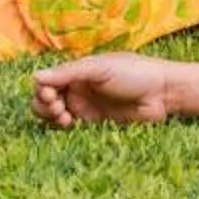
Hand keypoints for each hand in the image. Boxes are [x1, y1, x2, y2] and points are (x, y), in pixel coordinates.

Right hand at [32, 52, 180, 126]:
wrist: (164, 93)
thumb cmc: (136, 73)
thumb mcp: (101, 69)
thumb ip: (69, 73)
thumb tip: (35, 76)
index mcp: (78, 70)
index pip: (47, 81)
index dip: (43, 89)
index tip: (51, 95)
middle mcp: (78, 88)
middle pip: (45, 99)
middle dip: (43, 104)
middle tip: (57, 107)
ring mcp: (86, 106)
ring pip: (54, 115)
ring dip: (51, 117)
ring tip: (65, 118)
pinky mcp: (95, 124)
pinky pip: (71, 129)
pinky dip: (63, 129)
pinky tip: (71, 126)